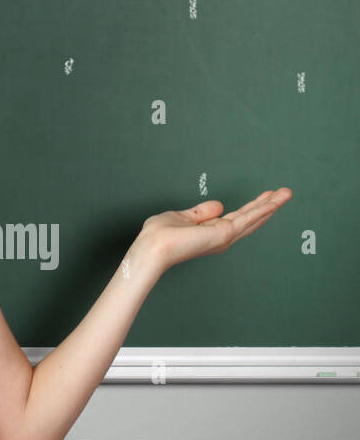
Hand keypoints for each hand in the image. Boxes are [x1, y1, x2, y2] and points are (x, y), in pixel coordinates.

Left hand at [140, 188, 291, 271]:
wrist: (152, 247)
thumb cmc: (159, 235)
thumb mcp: (182, 217)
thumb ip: (200, 212)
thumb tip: (219, 205)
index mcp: (212, 232)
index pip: (238, 217)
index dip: (252, 206)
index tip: (265, 196)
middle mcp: (222, 237)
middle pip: (251, 218)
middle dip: (267, 205)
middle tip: (284, 193)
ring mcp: (225, 236)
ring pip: (254, 217)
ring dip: (271, 205)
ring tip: (287, 193)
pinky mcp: (224, 234)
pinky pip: (248, 218)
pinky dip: (263, 209)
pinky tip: (274, 201)